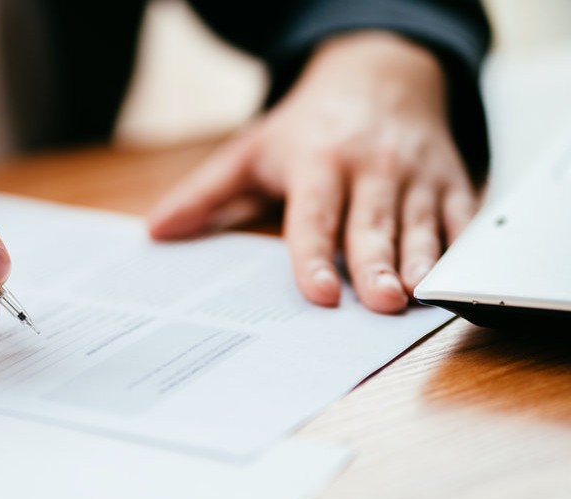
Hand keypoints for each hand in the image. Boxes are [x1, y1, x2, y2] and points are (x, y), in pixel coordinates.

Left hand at [149, 32, 477, 313]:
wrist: (380, 76)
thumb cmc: (309, 126)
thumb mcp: (251, 151)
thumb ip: (205, 193)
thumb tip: (155, 231)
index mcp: (317, 162)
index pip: (314, 216)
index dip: (314, 255)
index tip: (317, 292)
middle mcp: (369, 167)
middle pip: (371, 223)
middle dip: (376, 264)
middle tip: (380, 303)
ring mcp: (415, 176)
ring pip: (421, 224)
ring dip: (421, 262)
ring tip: (417, 298)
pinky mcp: (451, 181)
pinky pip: (462, 216)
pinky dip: (461, 247)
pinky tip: (455, 279)